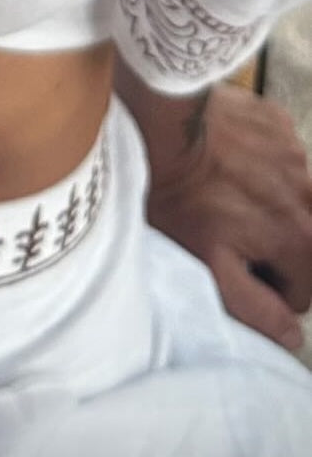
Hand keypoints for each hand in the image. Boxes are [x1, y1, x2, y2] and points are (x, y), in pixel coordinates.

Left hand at [144, 84, 311, 351]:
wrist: (160, 122)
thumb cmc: (177, 193)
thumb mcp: (209, 263)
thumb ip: (256, 306)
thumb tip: (291, 334)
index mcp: (302, 237)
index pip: (301, 291)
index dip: (263, 287)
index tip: (233, 268)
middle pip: (301, 244)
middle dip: (271, 245)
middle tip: (227, 232)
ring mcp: (298, 155)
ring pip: (292, 200)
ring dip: (268, 205)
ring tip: (224, 196)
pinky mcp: (278, 126)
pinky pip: (279, 159)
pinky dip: (260, 166)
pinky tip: (225, 163)